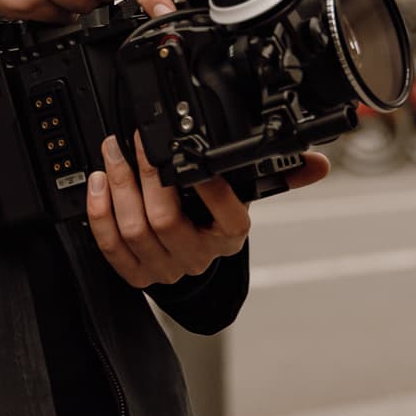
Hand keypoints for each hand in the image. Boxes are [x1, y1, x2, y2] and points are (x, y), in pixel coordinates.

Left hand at [86, 133, 330, 288]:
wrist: (195, 265)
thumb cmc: (213, 222)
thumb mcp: (244, 197)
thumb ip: (279, 177)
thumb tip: (317, 164)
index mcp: (228, 236)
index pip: (230, 218)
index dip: (211, 191)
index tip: (194, 158)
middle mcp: (197, 256)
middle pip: (165, 220)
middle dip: (144, 175)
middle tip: (133, 141)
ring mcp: (164, 267)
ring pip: (134, 229)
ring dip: (118, 187)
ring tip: (112, 154)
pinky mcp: (136, 273)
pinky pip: (112, 246)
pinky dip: (100, 213)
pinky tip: (98, 183)